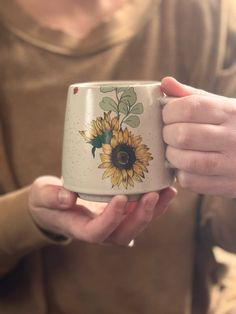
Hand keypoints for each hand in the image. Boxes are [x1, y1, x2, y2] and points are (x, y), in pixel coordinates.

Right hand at [28, 176, 175, 245]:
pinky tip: (165, 187)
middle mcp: (100, 231)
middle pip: (124, 233)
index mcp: (79, 228)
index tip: (121, 198)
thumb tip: (67, 197)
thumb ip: (50, 198)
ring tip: (169, 191)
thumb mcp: (41, 196)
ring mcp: (112, 224)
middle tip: (154, 195)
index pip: (97, 232)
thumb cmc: (46, 201)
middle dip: (141, 217)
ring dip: (154, 210)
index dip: (110, 219)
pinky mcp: (120, 213)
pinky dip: (154, 203)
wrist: (55, 204)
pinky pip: (139, 212)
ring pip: (136, 224)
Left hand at [161, 76, 235, 197]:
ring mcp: (232, 164)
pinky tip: (185, 166)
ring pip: (187, 161)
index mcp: (230, 112)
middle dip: (167, 134)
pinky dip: (181, 174)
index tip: (166, 115)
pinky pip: (192, 181)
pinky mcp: (229, 185)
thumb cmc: (234, 126)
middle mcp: (233, 137)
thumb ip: (192, 96)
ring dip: (172, 156)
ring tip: (174, 150)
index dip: (169, 111)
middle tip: (168, 134)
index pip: (190, 107)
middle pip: (184, 135)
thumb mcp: (220, 106)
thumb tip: (165, 83)